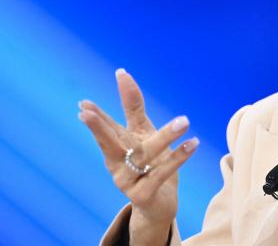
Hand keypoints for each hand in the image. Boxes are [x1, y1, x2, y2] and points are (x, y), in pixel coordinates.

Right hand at [78, 69, 198, 241]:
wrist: (160, 205)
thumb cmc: (149, 163)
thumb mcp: (142, 132)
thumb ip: (133, 105)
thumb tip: (121, 73)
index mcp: (115, 147)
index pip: (105, 128)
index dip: (96, 116)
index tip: (84, 104)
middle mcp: (117, 164)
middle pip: (109, 143)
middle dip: (98, 129)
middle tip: (85, 113)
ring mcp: (127, 181)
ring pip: (146, 155)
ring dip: (166, 136)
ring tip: (185, 120)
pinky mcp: (143, 194)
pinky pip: (162, 173)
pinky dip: (178, 158)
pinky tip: (192, 143)